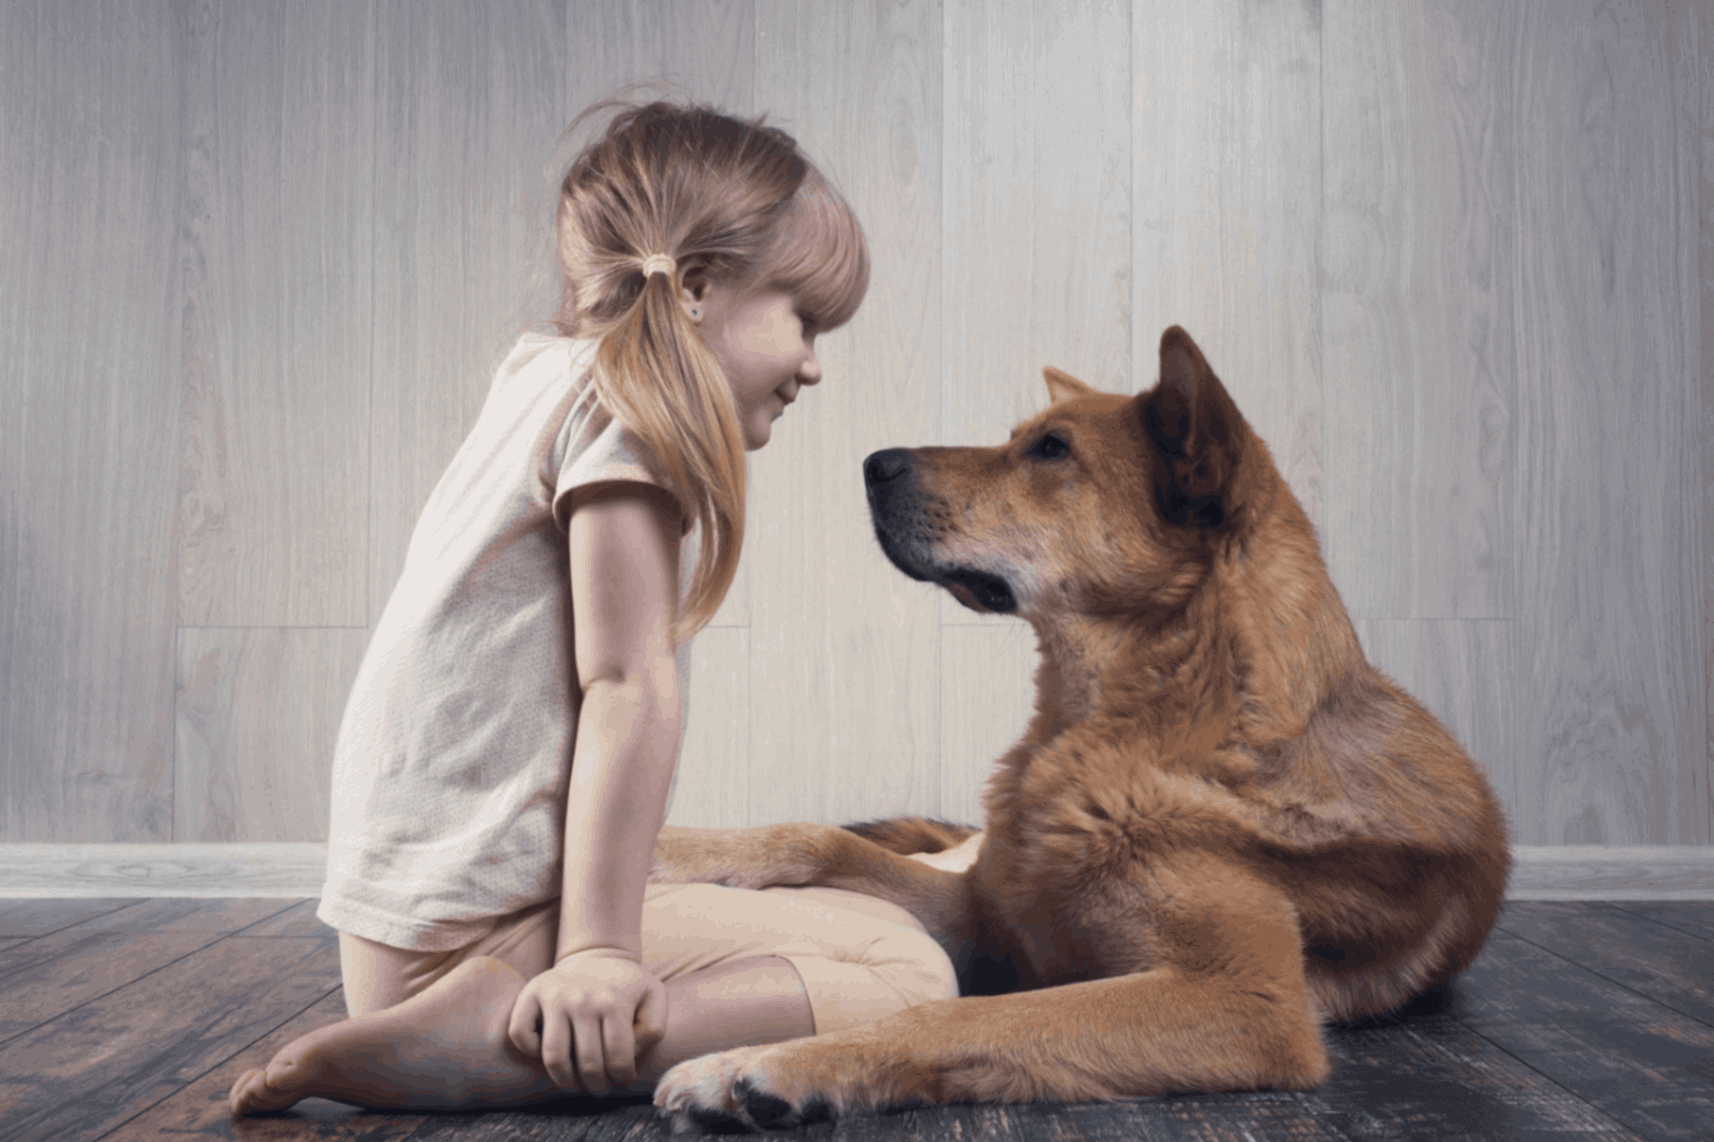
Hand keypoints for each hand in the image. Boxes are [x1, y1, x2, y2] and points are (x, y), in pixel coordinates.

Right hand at [507, 949, 667, 1093]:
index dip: (622, 1077)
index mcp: (614, 1001)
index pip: (618, 1057)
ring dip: (565, 1081)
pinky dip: (530, 1051)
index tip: (622, 1079)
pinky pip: (520, 1034)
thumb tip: (630, 1055)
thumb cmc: (627, 985)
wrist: (597, 954)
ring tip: (574, 1084)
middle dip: (596, 1086)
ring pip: (553, 1056)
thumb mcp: (654, 997)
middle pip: (587, 1063)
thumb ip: (653, 1028)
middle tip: (599, 1088)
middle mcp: (582, 999)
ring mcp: (554, 995)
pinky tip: (547, 1053)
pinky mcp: (531, 993)